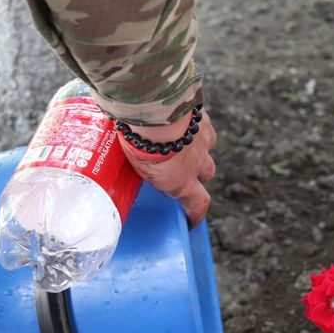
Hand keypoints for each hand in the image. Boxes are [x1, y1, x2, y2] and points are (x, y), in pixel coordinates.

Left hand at [118, 109, 216, 226]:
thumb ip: (142, 170)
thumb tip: (125, 170)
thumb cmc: (140, 142)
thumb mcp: (136, 165)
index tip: (192, 221)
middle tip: (181, 171)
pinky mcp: (202, 120)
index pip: (199, 204)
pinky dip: (196, 129)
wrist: (156, 112)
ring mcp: (201, 141)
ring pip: (208, 151)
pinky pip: (204, 128)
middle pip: (208, 174)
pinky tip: (184, 123)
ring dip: (199, 151)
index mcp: (181, 182)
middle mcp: (197, 164)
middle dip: (199, 175)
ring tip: (182, 145)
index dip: (197, 214)